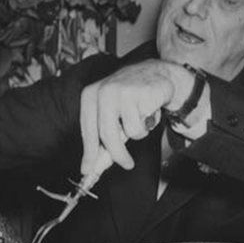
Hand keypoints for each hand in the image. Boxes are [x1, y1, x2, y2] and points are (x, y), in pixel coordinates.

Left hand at [79, 59, 192, 173]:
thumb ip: (103, 134)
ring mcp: (120, 92)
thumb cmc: (131, 96)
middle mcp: (102, 92)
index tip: (87, 169)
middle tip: (126, 164)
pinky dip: (147, 125)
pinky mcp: (138, 94)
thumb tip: (94, 163)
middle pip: (106, 135)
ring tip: (140, 119)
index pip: (87, 130)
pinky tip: (148, 111)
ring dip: (138, 133)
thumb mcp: (111, 111)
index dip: (88, 153)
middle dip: (117, 155)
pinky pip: (142, 125)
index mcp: (90, 95)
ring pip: (128, 132)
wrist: (156, 73)